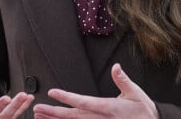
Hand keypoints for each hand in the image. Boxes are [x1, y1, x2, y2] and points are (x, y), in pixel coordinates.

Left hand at [33, 64, 158, 118]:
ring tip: (40, 117)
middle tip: (37, 109)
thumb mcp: (136, 93)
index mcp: (109, 107)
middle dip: (54, 113)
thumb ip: (123, 81)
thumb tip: (115, 67)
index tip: (52, 92)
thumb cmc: (143, 110)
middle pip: (74, 116)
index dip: (67, 97)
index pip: (84, 102)